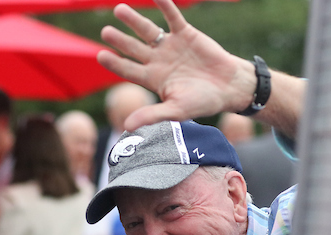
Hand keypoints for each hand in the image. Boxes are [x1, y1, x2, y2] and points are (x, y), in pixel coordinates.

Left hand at [97, 0, 256, 130]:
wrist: (230, 87)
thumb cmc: (202, 102)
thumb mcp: (176, 110)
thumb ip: (152, 115)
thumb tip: (126, 126)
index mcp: (152, 79)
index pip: (128, 69)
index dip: (114, 63)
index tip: (101, 55)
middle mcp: (157, 60)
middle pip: (133, 48)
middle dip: (120, 40)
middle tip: (105, 31)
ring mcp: (170, 46)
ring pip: (148, 30)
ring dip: (134, 20)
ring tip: (119, 9)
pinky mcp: (186, 34)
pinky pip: (172, 17)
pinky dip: (164, 6)